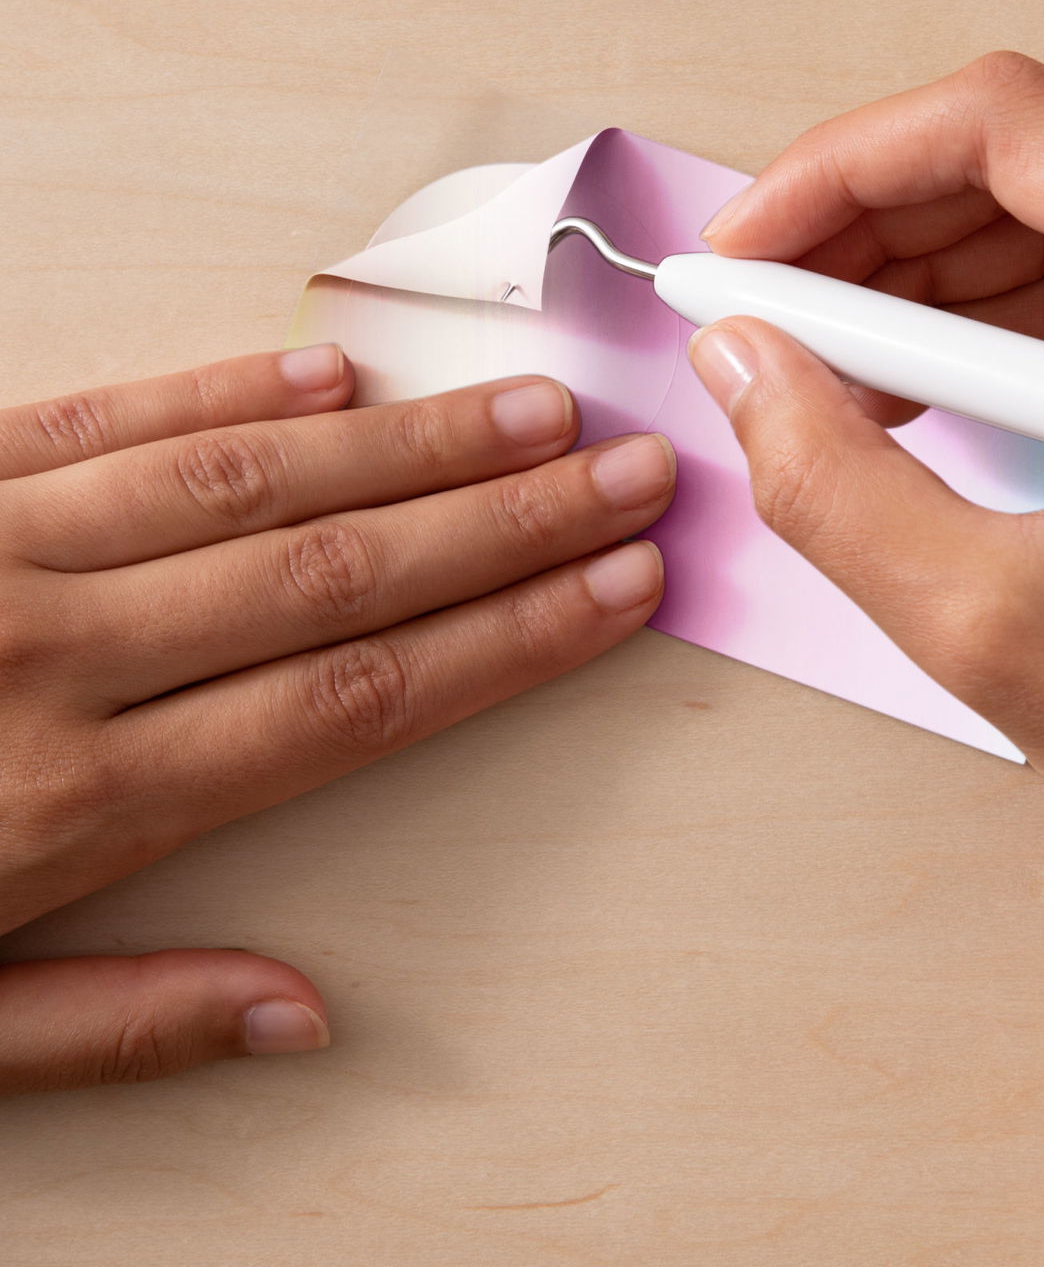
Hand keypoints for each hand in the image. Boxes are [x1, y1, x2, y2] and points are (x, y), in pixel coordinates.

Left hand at [0, 346, 672, 1091]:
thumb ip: (124, 1022)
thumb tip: (312, 1014)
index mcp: (72, 805)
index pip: (356, 695)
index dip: (510, 638)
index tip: (617, 590)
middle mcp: (53, 658)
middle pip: (337, 570)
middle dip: (509, 520)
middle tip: (629, 470)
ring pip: (244, 481)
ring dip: (407, 445)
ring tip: (530, 412)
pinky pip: (97, 420)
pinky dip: (220, 391)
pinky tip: (326, 378)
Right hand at [689, 54, 1043, 1262]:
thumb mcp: (989, 622)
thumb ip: (828, 478)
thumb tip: (738, 357)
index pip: (1018, 126)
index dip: (848, 168)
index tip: (746, 246)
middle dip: (880, 224)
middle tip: (768, 306)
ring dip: (938, 273)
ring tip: (830, 363)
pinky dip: (1014, 320)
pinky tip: (925, 383)